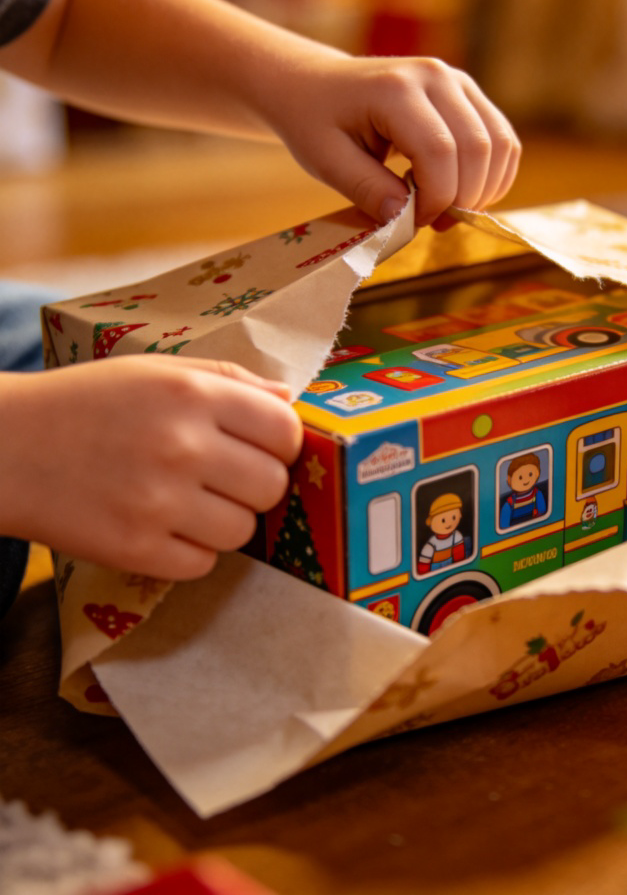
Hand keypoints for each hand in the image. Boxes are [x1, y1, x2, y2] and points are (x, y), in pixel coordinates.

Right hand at [0, 357, 301, 578]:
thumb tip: (290, 399)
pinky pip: (203, 563)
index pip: (286, 431)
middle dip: (258, 483)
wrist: (3, 448)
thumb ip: (229, 380)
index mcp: (192, 395)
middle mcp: (182, 447)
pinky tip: (164, 526)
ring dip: (226, 520)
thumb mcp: (156, 370)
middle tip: (226, 477)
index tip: (265, 447)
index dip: (284, 443)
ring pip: (244, 530)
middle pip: (272, 485)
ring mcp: (158, 502)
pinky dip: (191, 551)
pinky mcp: (134, 549)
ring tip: (190, 501)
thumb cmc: (88, 403)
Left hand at [263, 54, 520, 226]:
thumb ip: (367, 190)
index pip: (439, 152)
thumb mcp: (325, 161)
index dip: (435, 198)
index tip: (413, 222)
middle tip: (431, 222)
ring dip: (483, 190)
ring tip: (446, 209)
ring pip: (500, 145)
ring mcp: (457, 81)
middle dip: (463, 199)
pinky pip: (502, 140)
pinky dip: (492, 176)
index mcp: (396, 88)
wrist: (315, 83)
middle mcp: (435, 76)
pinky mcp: (468, 93)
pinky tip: (461, 192)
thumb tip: (404, 221)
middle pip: (478, 148)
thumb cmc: (316, 121)